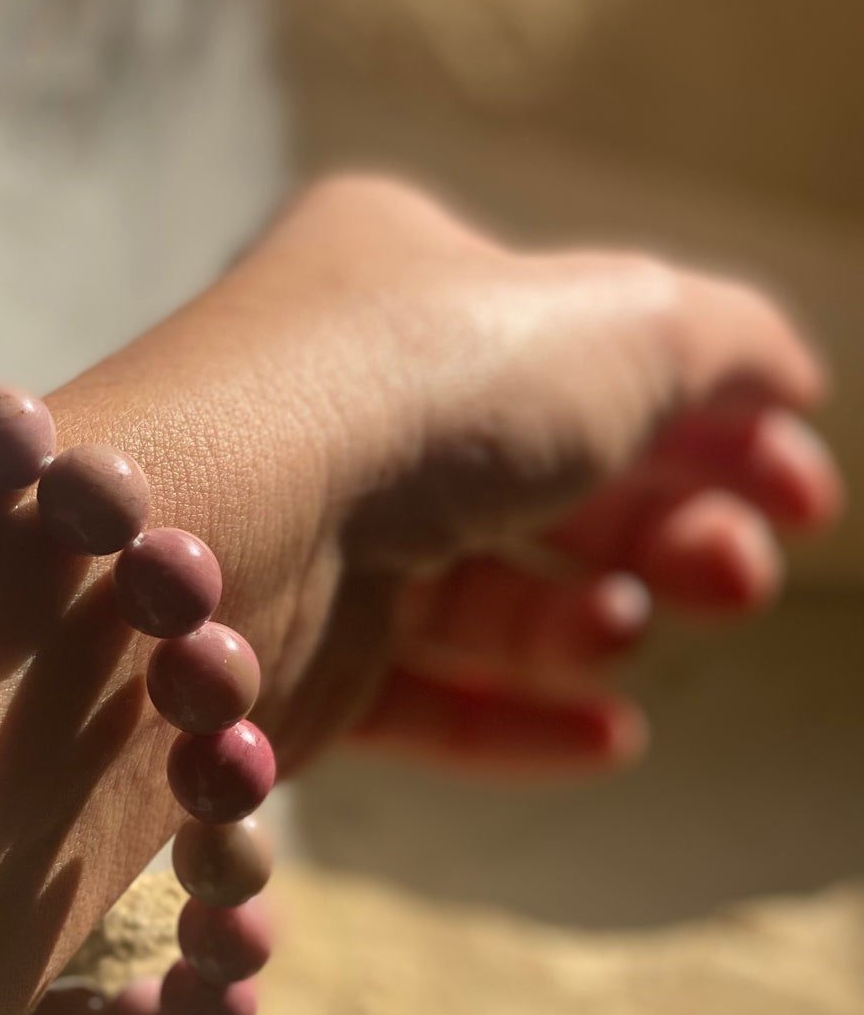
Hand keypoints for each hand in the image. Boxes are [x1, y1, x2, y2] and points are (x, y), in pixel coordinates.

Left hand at [74, 176, 842, 780]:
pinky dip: (517, 714)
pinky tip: (609, 735)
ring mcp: (314, 531)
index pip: (585, 349)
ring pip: (486, 589)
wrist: (211, 529)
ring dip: (587, 617)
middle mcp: (351, 398)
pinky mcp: (286, 659)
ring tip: (628, 631)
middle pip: (545, 477)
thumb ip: (722, 343)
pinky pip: (420, 693)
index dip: (711, 420)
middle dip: (662, 528)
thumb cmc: (416, 389)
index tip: (807, 496)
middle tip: (736, 578)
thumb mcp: (617, 323)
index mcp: (407, 279)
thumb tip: (785, 375)